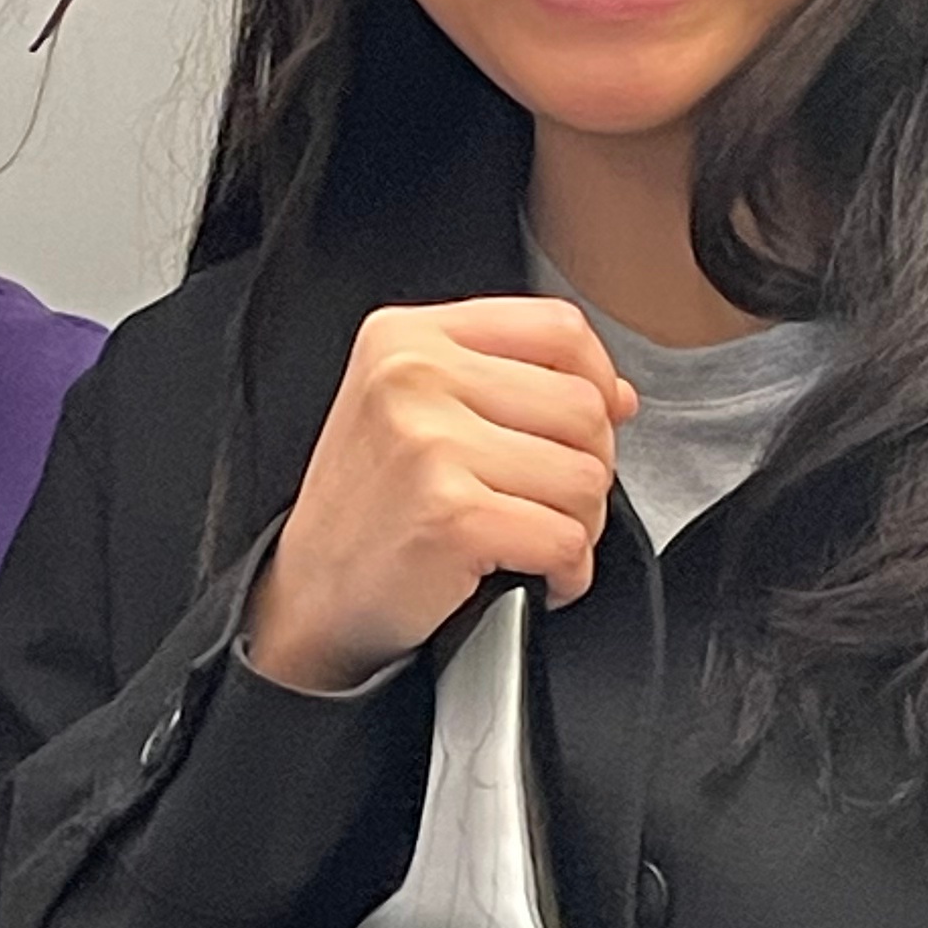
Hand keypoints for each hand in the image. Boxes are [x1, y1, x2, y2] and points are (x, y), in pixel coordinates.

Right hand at [242, 301, 636, 694]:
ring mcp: (429, 444)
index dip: (597, 379)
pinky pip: (565, 539)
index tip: (592, 422)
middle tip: (545, 503)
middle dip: (588, 468)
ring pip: (585, 476)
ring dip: (578, 525)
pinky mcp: (452, 516)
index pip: (557, 327)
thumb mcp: (412, 409)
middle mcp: (412, 376)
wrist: (309, 600)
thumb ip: (507, 380)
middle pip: (582, 406)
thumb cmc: (368, 509)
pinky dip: (566, 572)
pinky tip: (530, 576)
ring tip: (530, 539)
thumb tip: (618, 394)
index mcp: (406, 336)